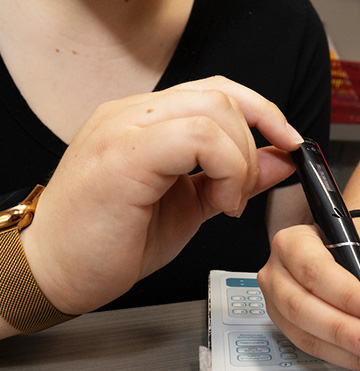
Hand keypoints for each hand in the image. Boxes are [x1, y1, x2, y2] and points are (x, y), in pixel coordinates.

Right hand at [21, 76, 302, 315]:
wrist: (54, 272)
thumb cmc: (108, 242)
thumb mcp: (188, 205)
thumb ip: (233, 177)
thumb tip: (279, 160)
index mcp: (145, 121)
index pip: (215, 91)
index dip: (262, 112)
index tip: (288, 144)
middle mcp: (132, 113)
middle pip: (222, 95)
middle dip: (256, 143)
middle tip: (244, 192)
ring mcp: (124, 128)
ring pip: (215, 110)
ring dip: (241, 161)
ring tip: (228, 202)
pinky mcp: (123, 155)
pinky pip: (199, 138)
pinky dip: (228, 170)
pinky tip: (220, 204)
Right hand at [258, 219, 359, 370]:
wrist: (348, 254)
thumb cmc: (359, 250)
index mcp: (294, 242)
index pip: (316, 271)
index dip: (349, 296)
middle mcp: (277, 273)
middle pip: (302, 307)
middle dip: (345, 332)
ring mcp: (276, 303)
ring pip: (305, 335)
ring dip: (346, 352)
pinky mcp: (286, 327)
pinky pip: (312, 348)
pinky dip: (345, 358)